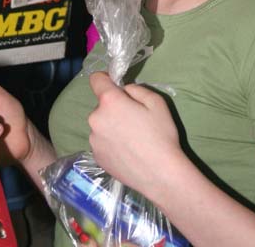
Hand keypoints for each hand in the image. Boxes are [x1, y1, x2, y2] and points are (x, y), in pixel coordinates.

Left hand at [88, 72, 180, 196]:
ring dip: (111, 126)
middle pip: (101, 105)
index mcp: (110, 101)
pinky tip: (127, 152)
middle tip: (133, 120)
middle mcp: (95, 118)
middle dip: (113, 108)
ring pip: (101, 124)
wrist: (160, 174)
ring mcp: (93, 140)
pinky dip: (110, 143)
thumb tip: (124, 91)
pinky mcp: (96, 157)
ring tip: (131, 140)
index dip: (105, 79)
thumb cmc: (161, 135)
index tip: (116, 86)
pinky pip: (101, 142)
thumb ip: (137, 89)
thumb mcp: (156, 102)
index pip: (95, 79)